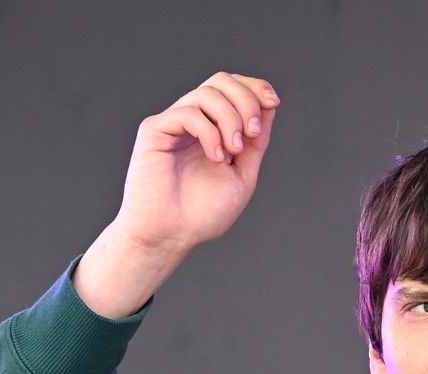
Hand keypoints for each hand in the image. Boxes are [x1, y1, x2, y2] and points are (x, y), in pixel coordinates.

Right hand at [75, 72, 278, 315]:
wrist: (170, 237)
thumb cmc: (202, 214)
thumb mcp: (243, 175)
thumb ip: (255, 143)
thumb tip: (269, 105)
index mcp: (213, 129)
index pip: (233, 89)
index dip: (255, 87)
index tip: (273, 102)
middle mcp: (192, 121)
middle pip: (221, 81)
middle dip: (246, 100)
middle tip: (252, 133)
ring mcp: (173, 124)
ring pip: (206, 92)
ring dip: (230, 118)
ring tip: (232, 152)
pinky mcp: (155, 130)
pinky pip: (188, 112)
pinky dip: (209, 131)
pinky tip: (215, 157)